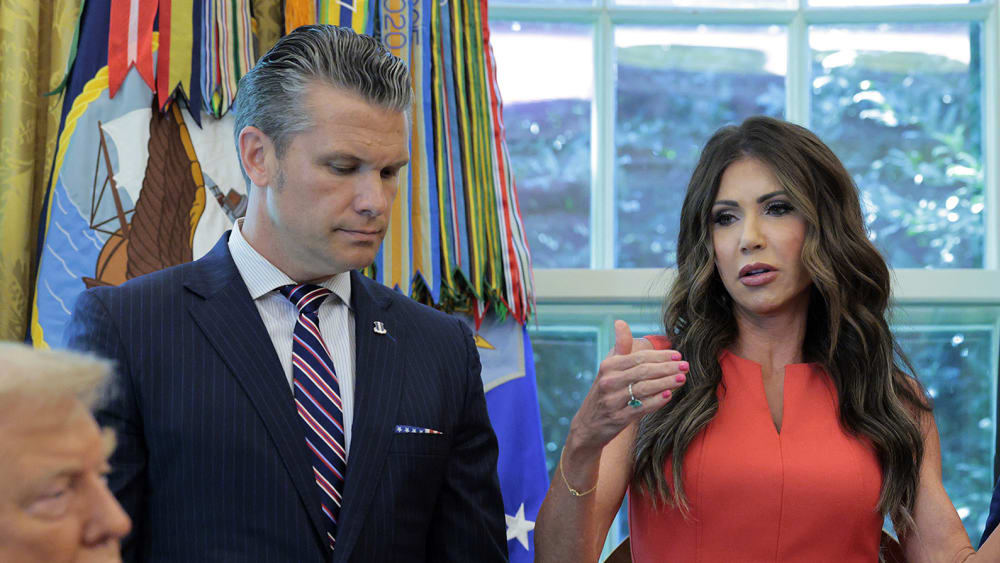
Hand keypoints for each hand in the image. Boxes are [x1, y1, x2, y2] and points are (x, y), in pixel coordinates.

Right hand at [566, 320, 687, 455]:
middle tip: (685, 366)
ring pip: (644, 388)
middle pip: (644, 372)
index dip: (660, 356)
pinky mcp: (618, 418)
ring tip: (682, 379)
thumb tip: (620, 322)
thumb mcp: (608, 367)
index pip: (639, 357)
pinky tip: (669, 395)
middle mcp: (609, 382)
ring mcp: (613, 400)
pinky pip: (641, 407)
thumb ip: (619, 346)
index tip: (678, 355)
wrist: (588, 424)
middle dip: (667, 368)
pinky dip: (656, 401)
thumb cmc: (604, 391)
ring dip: (666, 383)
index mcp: (608, 366)